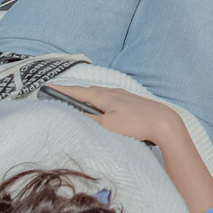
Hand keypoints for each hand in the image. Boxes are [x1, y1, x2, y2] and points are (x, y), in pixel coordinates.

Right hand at [50, 85, 183, 146]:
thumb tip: (75, 114)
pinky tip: (101, 107)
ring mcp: (124, 96)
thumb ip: (89, 119)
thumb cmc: (136, 124)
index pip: (77, 91)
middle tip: (58, 94)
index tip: (47, 87)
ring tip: (76, 101)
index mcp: (104, 96)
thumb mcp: (107, 125)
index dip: (61, 90)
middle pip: (88, 91)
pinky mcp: (132, 102)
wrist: (164, 123)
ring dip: (87, 97)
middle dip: (73, 93)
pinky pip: (109, 99)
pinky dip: (99, 101)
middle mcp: (113, 92)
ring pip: (100, 95)